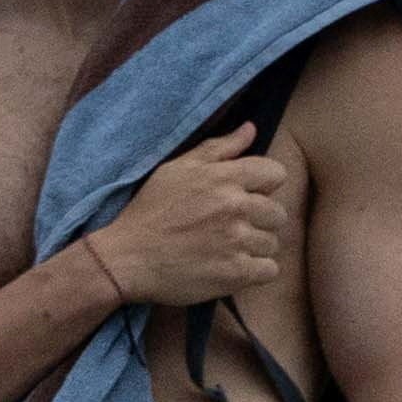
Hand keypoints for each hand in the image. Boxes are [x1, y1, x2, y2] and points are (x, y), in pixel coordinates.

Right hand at [87, 124, 296, 312]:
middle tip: (228, 229)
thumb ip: (218, 148)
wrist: (123, 260)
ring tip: (223, 251)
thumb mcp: (176, 170)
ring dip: (253, 248)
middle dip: (257, 221)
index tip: (241, 198)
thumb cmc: (148, 213)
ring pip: (272, 243)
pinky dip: (254, 271)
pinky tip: (231, 268)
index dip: (262, 187)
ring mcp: (237, 241)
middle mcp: (236, 207)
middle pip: (277, 213)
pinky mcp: (236, 273)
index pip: (276, 174)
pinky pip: (269, 270)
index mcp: (225, 178)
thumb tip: (251, 128)